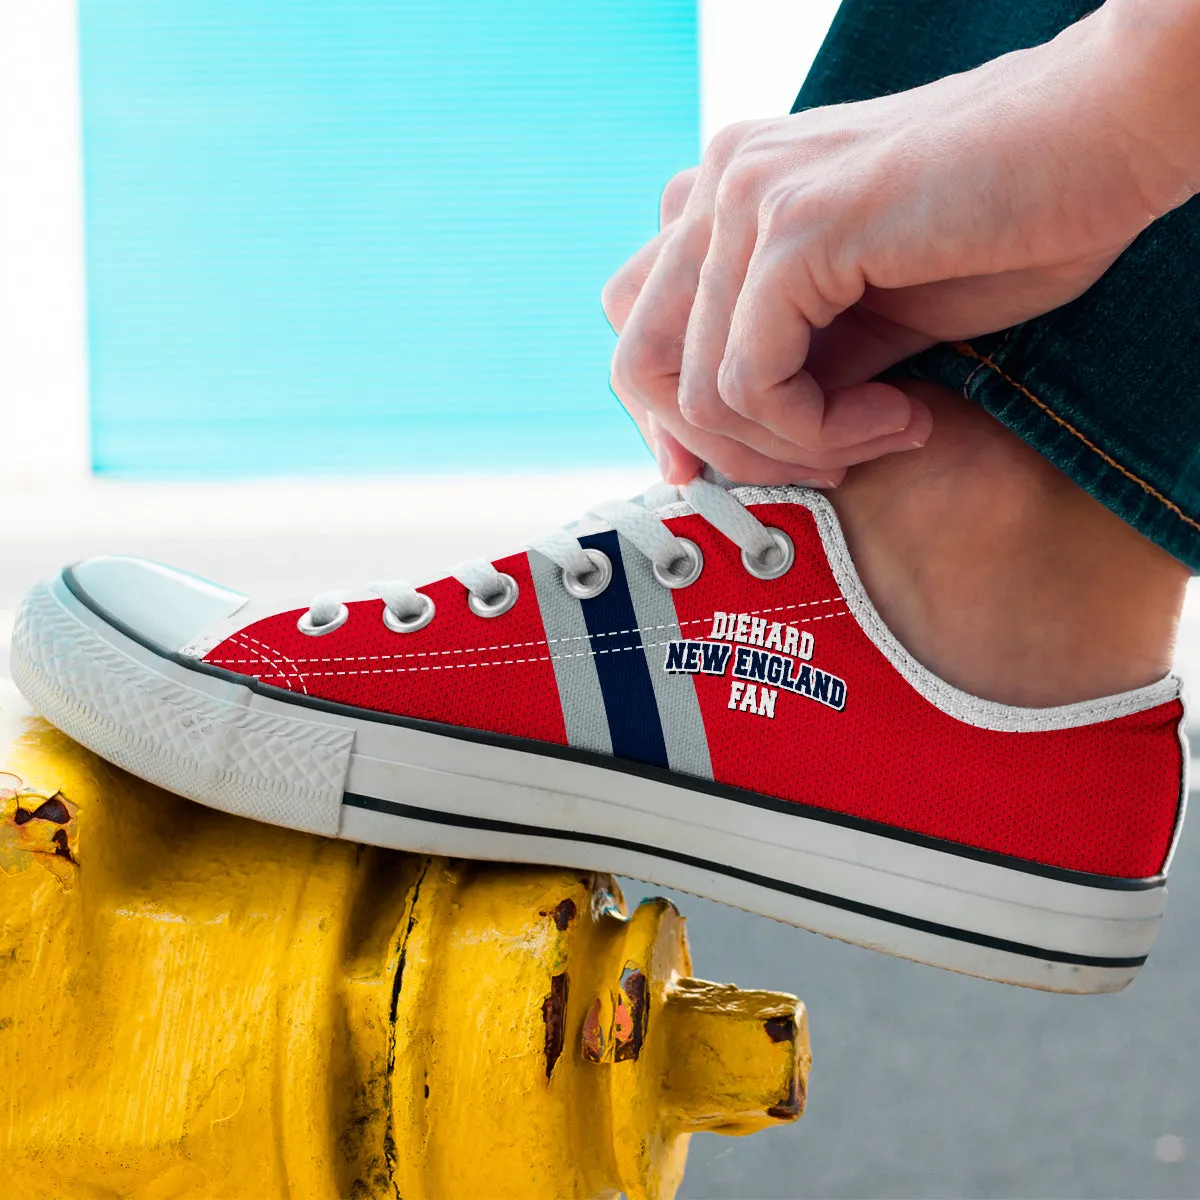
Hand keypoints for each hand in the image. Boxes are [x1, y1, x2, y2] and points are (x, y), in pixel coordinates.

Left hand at [603, 6, 1184, 484]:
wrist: (1107, 142)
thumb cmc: (1007, 224)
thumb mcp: (866, 319)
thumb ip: (787, 365)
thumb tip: (725, 445)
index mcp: (727, 195)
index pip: (640, 330)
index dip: (674, 421)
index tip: (738, 470)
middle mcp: (720, 184)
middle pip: (638, 365)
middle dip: (721, 448)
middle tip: (822, 466)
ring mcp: (749, 196)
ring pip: (696, 393)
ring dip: (790, 449)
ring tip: (882, 432)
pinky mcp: (796, 228)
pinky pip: (753, 386)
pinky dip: (819, 432)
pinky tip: (899, 416)